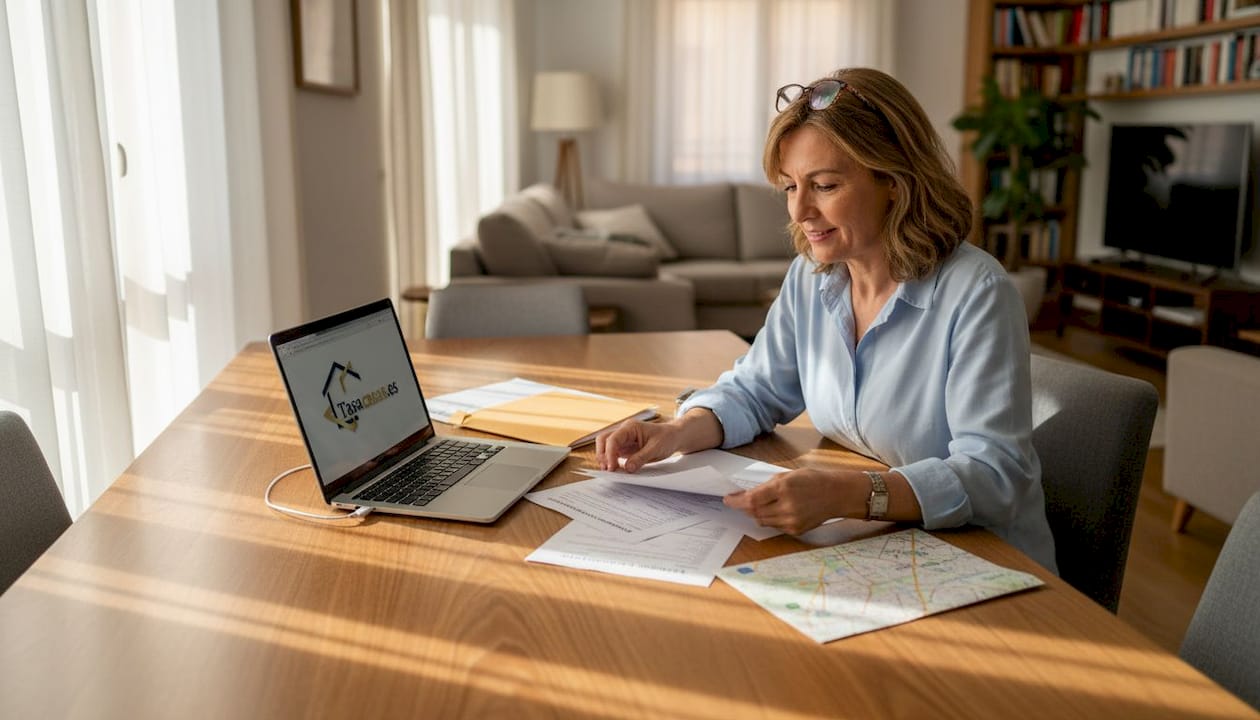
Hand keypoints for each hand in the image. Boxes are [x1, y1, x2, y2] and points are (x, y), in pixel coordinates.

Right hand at [594, 420, 681, 471]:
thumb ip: (641, 458)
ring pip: (606, 446)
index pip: (613, 439)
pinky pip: (614, 453)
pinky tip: (616, 469)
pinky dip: (612, 461)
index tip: (612, 467)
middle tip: (607, 469)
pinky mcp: (625, 447)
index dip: (609, 454)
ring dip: (605, 458)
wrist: (674, 436)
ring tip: (610, 471)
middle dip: (602, 454)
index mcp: (631, 427)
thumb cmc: (667, 438)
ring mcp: (624, 439)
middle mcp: (624, 431)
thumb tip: (627, 468)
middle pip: (603, 440)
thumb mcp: (656, 449)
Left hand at [723, 468, 861, 534]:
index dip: (737, 501)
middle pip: (754, 512)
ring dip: (756, 513)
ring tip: (759, 504)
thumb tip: (749, 495)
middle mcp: (786, 506)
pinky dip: (770, 519)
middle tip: (739, 501)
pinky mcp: (796, 530)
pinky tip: (775, 510)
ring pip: (762, 520)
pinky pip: (774, 526)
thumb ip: (768, 486)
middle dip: (744, 507)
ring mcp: (791, 521)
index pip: (752, 499)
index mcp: (784, 488)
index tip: (728, 499)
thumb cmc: (814, 480)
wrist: (837, 495)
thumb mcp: (789, 475)